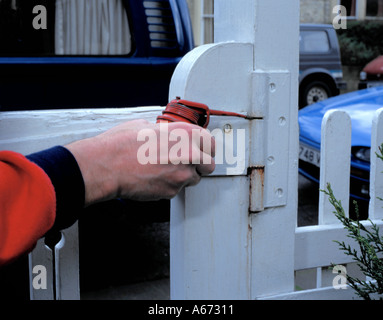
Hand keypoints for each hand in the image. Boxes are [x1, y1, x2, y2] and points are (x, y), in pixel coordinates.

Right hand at [65, 119, 214, 204]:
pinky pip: (177, 189)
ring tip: (164, 170)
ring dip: (184, 176)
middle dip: (200, 166)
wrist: (107, 165)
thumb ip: (165, 131)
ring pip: (194, 179)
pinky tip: (155, 178)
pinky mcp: (172, 191)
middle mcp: (189, 154)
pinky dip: (169, 185)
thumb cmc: (121, 144)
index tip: (202, 151)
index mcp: (185, 133)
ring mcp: (182, 175)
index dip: (206, 148)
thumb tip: (167, 134)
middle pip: (209, 165)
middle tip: (188, 164)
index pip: (211, 143)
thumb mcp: (146, 126)